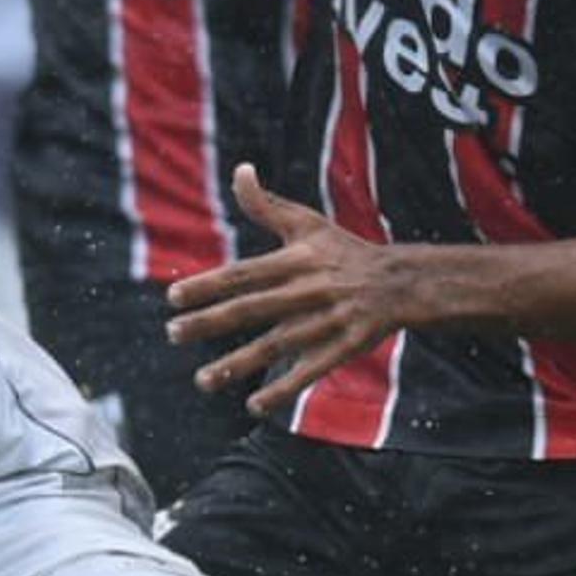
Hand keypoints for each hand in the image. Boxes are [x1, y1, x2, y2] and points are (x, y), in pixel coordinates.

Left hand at [166, 164, 428, 416]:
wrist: (402, 282)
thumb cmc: (345, 251)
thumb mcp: (308, 223)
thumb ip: (267, 204)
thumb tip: (239, 170)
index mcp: (297, 260)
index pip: (245, 273)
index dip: (209, 284)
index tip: (173, 297)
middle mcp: (309, 289)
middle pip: (253, 308)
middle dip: (210, 322)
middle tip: (172, 334)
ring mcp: (327, 320)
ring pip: (276, 344)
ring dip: (237, 364)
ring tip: (202, 380)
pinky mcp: (344, 347)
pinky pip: (310, 371)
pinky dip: (283, 389)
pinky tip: (254, 406)